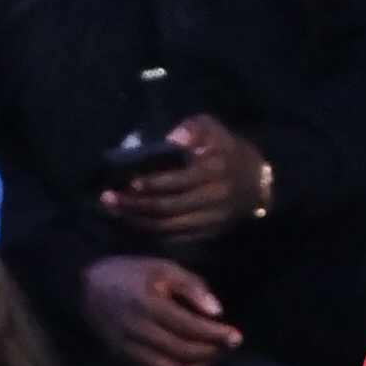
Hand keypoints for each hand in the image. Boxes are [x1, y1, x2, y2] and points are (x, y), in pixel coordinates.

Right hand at [81, 249, 239, 365]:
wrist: (87, 289)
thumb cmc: (131, 273)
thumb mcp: (163, 268)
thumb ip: (192, 286)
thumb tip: (218, 313)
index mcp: (148, 305)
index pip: (190, 327)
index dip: (216, 335)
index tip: (236, 337)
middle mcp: (138, 332)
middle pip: (183, 352)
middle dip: (211, 353)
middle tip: (226, 346)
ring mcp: (129, 352)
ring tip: (211, 356)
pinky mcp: (125, 362)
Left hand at [98, 113, 267, 251]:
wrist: (257, 184)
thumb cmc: (227, 150)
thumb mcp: (214, 129)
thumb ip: (193, 128)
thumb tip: (172, 137)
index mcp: (214, 171)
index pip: (178, 182)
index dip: (152, 184)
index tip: (129, 182)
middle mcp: (212, 199)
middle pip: (168, 208)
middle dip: (135, 206)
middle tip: (108, 199)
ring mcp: (209, 221)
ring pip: (168, 227)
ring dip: (138, 221)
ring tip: (115, 211)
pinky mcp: (206, 234)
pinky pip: (174, 238)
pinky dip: (151, 232)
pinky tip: (134, 222)